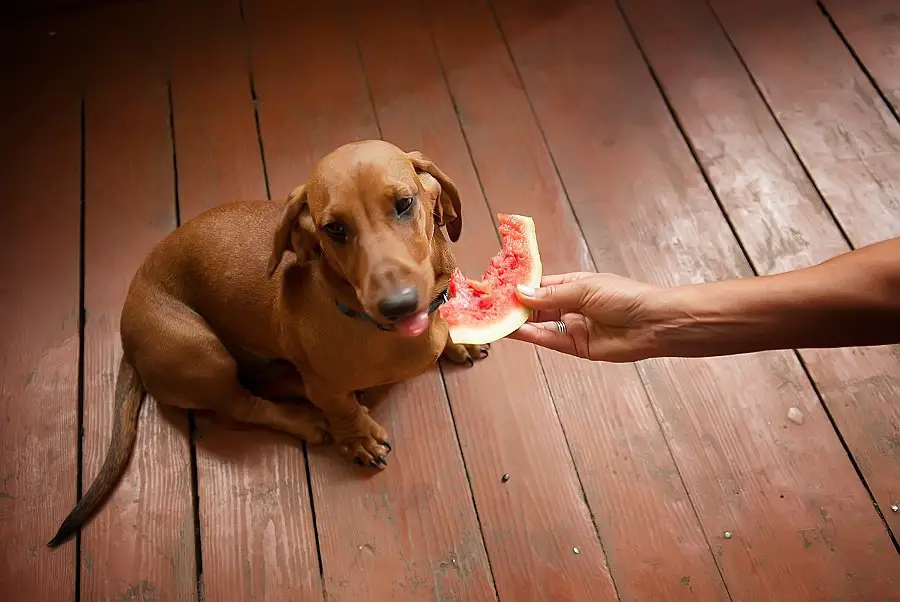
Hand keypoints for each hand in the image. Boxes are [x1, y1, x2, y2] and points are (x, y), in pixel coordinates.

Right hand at [507, 272, 662, 361]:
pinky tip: (511, 330)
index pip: (538, 285)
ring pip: (536, 324)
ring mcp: (570, 326)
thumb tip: (520, 292)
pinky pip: (547, 339)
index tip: (496, 285)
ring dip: (516, 322)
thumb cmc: (624, 297)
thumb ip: (550, 294)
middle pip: (533, 306)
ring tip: (492, 318)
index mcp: (572, 285)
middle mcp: (568, 305)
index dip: (518, 286)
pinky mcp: (574, 346)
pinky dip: (529, 335)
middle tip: (487, 305)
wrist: (653, 323)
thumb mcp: (584, 289)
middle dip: (512, 305)